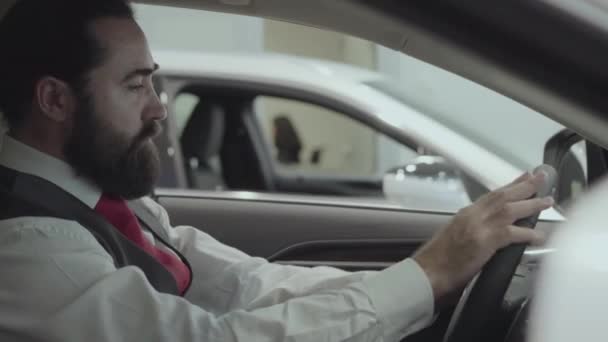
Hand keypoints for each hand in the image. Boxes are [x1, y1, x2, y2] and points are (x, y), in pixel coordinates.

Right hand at [413, 172, 553, 300]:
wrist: (426, 272)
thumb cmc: (437, 260)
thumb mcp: (454, 237)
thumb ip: (473, 229)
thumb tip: (490, 230)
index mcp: (465, 215)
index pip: (491, 195)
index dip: (510, 185)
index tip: (524, 177)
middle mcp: (472, 216)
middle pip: (501, 196)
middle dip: (523, 186)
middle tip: (541, 177)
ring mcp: (478, 227)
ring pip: (508, 209)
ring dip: (530, 204)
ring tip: (547, 201)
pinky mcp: (483, 241)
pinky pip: (511, 233)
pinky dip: (527, 233)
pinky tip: (538, 236)